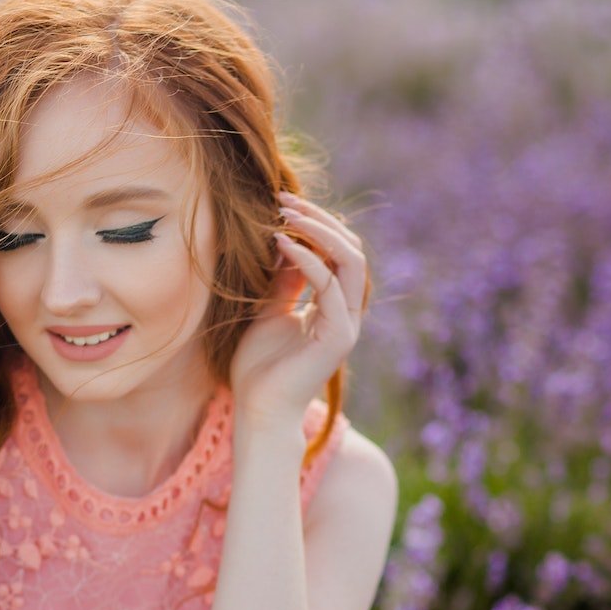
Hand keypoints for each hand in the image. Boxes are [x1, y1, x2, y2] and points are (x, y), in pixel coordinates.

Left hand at [228, 192, 366, 428]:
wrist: (259, 410)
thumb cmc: (259, 367)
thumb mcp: (268, 310)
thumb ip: (283, 279)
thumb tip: (284, 239)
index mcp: (334, 307)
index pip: (339, 253)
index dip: (316, 224)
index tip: (281, 203)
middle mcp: (347, 314)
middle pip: (351, 250)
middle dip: (320, 220)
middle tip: (284, 199)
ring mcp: (347, 325)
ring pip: (351, 262)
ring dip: (319, 232)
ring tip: (285, 214)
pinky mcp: (339, 337)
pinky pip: (331, 286)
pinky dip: (308, 260)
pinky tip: (281, 244)